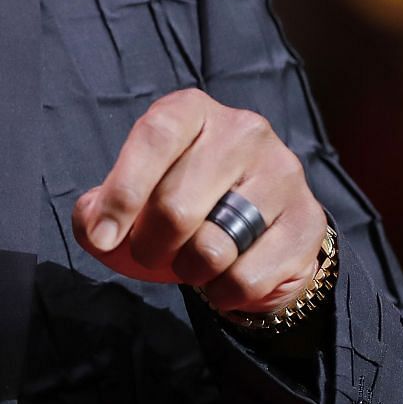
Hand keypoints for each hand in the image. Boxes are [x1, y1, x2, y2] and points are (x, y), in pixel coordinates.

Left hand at [71, 88, 326, 315]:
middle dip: (149, 245)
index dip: (122, 191)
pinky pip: (246, 277)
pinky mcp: (308, 221)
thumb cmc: (185, 203)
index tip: (102, 235)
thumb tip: (94, 225)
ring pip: (213, 246)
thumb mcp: (137, 195)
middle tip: (149, 253)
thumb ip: (100, 207)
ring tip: (190, 262)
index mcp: (193, 110)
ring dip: (188, 270)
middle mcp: (243, 130)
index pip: (155, 137)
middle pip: (177, 205)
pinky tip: (221, 279)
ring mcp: (283, 173)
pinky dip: (220, 293)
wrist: (262, 231)